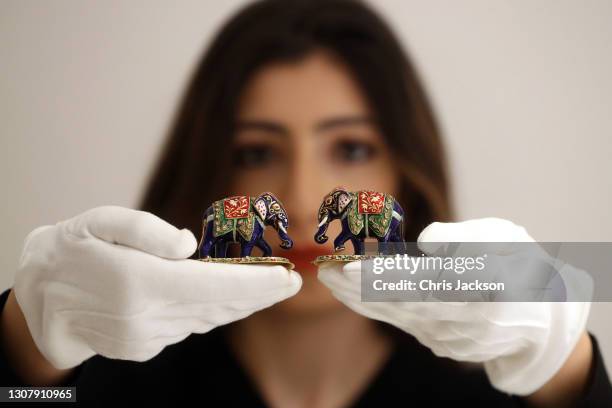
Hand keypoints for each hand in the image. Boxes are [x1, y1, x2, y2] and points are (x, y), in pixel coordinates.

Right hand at [14, 206, 300, 369]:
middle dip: (259, 295)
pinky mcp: (143, 347)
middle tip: (292, 282)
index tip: (289, 279)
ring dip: (240, 304)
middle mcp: (145, 317)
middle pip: (219, 306)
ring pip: (207, 319)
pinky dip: (210, 311)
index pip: (212, 287)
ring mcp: (144, 338)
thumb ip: (146, 230)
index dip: (255, 284)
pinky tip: (224, 299)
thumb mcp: (99, 221)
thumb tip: (189, 247)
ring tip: (268, 288)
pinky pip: (187, 326)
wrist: (41, 301)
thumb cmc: (71, 249)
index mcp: (137, 282)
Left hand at [318, 218, 590, 395]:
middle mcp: (466, 322)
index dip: (386, 277)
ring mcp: (452, 339)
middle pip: (404, 304)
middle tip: (325, 269)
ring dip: (358, 298)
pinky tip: (348, 294)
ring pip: (397, 317)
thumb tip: (426, 242)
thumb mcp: (503, 236)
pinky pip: (401, 325)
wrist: (538, 315)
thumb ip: (465, 236)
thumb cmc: (518, 262)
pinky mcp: (441, 344)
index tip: (353, 266)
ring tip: (328, 277)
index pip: (427, 284)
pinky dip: (373, 309)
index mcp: (486, 290)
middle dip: (360, 288)